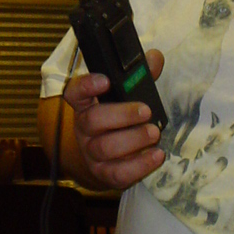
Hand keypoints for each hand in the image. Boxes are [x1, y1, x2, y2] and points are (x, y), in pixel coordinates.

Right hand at [63, 49, 164, 189]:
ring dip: (133, 139)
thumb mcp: (126, 96)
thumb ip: (139, 77)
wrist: (109, 159)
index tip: (105, 81)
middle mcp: (84, 129)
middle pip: (93, 121)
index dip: (87, 86)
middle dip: (121, 115)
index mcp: (85, 105)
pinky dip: (139, 165)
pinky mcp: (105, 174)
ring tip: (154, 132)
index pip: (76, 92)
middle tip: (146, 110)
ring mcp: (92, 153)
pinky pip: (119, 173)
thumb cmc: (119, 120)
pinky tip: (157, 154)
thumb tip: (155, 58)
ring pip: (106, 147)